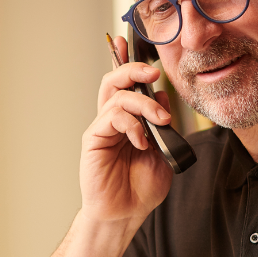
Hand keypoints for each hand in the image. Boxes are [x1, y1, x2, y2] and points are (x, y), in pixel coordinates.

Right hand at [80, 35, 174, 224]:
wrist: (125, 214)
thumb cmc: (140, 188)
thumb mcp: (163, 151)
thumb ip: (162, 125)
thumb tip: (163, 98)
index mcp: (128, 120)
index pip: (126, 85)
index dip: (126, 62)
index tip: (130, 43)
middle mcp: (113, 120)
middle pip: (115, 81)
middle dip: (132, 69)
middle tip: (153, 73)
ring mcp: (102, 128)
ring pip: (116, 96)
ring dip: (143, 104)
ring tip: (160, 121)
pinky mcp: (94, 139)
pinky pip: (112, 118)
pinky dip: (132, 125)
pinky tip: (142, 142)